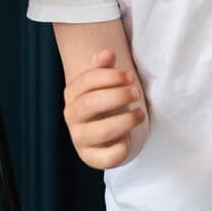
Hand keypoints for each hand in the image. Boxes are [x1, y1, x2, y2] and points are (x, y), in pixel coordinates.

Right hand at [63, 49, 147, 169]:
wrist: (103, 133)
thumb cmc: (107, 103)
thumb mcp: (105, 84)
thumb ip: (105, 68)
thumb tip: (107, 53)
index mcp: (72, 94)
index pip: (86, 81)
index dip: (110, 77)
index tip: (130, 76)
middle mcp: (71, 116)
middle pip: (91, 103)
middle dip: (118, 96)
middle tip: (137, 92)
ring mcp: (79, 138)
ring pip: (100, 131)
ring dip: (126, 121)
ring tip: (140, 114)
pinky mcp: (90, 157)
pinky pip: (106, 157)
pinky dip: (121, 148)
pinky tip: (128, 139)